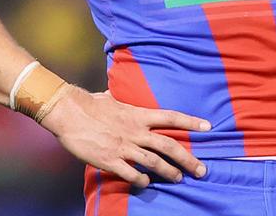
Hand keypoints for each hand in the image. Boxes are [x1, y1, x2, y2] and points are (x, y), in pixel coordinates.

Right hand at [39, 88, 210, 187]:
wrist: (67, 112)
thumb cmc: (89, 104)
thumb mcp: (111, 98)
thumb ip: (121, 100)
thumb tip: (117, 92)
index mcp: (138, 114)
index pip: (171, 117)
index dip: (191, 122)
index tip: (209, 127)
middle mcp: (136, 131)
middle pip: (169, 145)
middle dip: (188, 159)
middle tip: (201, 170)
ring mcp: (124, 146)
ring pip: (154, 162)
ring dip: (168, 172)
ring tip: (179, 178)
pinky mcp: (110, 160)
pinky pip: (131, 173)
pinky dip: (141, 180)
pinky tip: (146, 183)